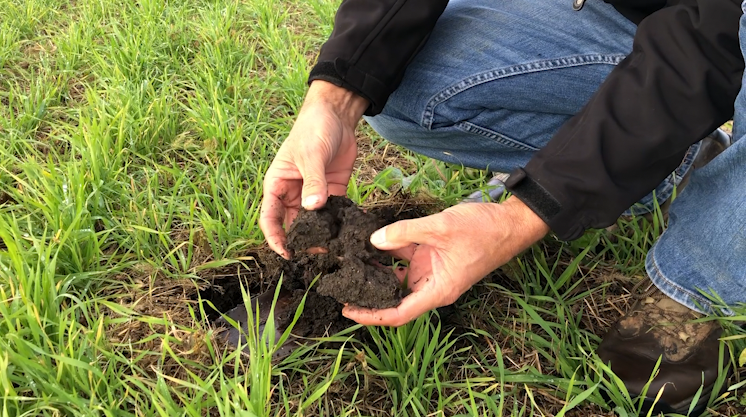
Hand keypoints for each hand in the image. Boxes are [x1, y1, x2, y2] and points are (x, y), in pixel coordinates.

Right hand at [260, 81, 368, 258]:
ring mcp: (313, 194)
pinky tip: (350, 233)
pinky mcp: (333, 192)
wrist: (336, 115)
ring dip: (322, 235)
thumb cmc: (312, 129)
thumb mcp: (310, 155)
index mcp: (277, 185)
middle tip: (318, 254)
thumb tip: (312, 208)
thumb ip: (312, 182)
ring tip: (335, 249)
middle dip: (302, 241)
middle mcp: (292, 193)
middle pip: (293, 225)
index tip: (287, 253)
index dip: (275, 238)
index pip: (269, 218)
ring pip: (314, 223)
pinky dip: (340, 223)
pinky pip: (334, 213)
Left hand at [342, 197, 549, 325]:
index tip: (348, 311)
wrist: (511, 221)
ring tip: (346, 260)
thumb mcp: (441, 228)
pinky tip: (369, 239)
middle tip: (339, 282)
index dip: (371, 316)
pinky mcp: (433, 255)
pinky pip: (406, 255)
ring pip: (397, 274)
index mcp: (437, 290)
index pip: (398, 313)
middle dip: (368, 291)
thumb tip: (374, 239)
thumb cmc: (484, 231)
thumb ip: (405, 232)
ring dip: (376, 268)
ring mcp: (432, 270)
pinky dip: (389, 248)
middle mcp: (432, 284)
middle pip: (394, 296)